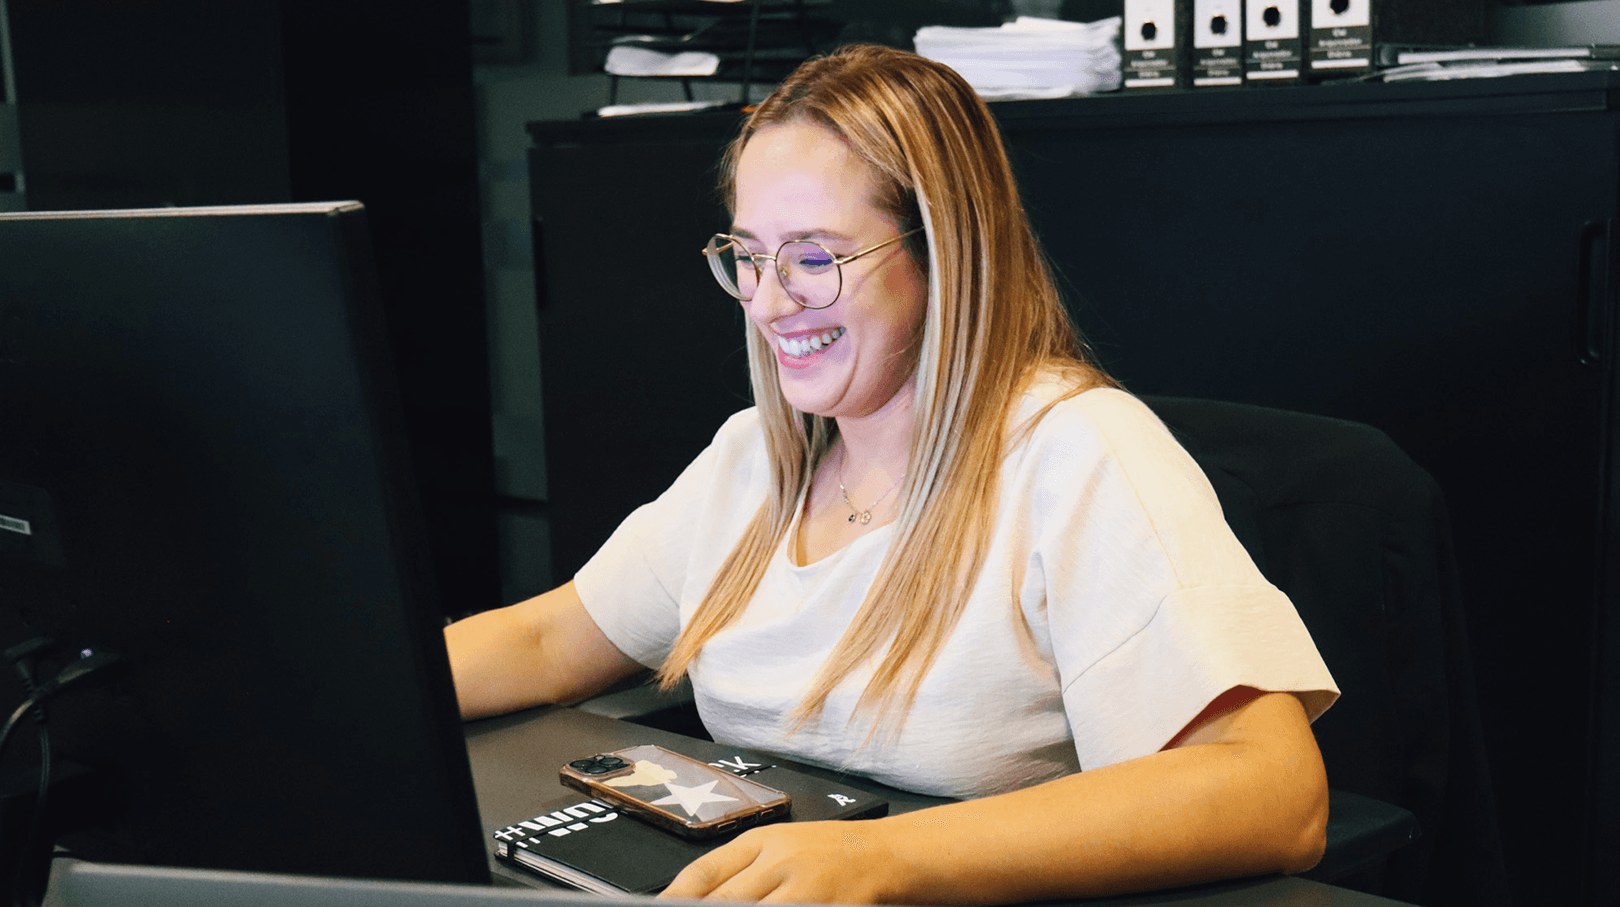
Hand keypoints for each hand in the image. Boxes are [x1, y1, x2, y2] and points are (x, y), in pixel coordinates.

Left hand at [660, 820, 901, 902]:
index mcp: (763, 840)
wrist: (890, 854)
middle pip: (723, 902)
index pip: (705, 872)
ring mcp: (805, 889)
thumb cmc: (832, 852)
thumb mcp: (783, 846)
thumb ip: (742, 871)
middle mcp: (780, 862)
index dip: (676, 896)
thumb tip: (693, 898)